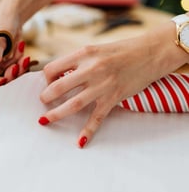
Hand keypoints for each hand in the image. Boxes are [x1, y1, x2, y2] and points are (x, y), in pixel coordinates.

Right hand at [0, 7, 31, 88]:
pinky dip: (19, 66)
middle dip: (4, 77)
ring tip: (20, 55)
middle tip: (15, 68)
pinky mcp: (1, 66)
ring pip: (2, 79)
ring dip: (14, 70)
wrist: (13, 16)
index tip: (1, 80)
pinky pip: (10, 74)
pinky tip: (21, 53)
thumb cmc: (1, 21)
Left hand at [38, 23, 186, 147]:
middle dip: (46, 97)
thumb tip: (56, 76)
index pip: (53, 68)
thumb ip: (76, 62)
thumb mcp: (94, 49)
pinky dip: (88, 131)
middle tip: (43, 102)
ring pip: (74, 104)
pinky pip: (98, 117)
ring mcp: (103, 85)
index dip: (47, 78)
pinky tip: (80, 142)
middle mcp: (92, 69)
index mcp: (83, 54)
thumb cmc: (118, 51)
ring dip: (57, 114)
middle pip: (59, 87)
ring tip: (45, 119)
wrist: (149, 53)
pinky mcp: (114, 98)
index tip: (49, 83)